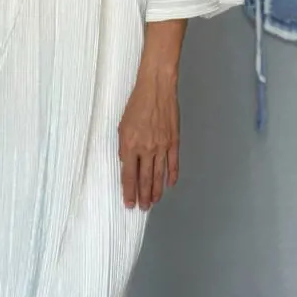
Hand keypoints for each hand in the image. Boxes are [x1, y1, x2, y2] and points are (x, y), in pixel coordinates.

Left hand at [118, 69, 179, 210]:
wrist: (156, 88)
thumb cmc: (136, 104)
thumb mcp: (122, 125)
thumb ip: (124, 147)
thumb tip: (127, 163)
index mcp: (130, 145)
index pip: (129, 175)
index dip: (129, 192)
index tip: (129, 204)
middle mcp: (147, 149)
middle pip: (145, 179)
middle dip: (143, 196)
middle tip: (143, 208)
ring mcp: (162, 146)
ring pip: (159, 175)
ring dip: (156, 191)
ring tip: (154, 202)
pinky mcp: (174, 141)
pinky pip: (173, 163)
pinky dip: (172, 175)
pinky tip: (170, 184)